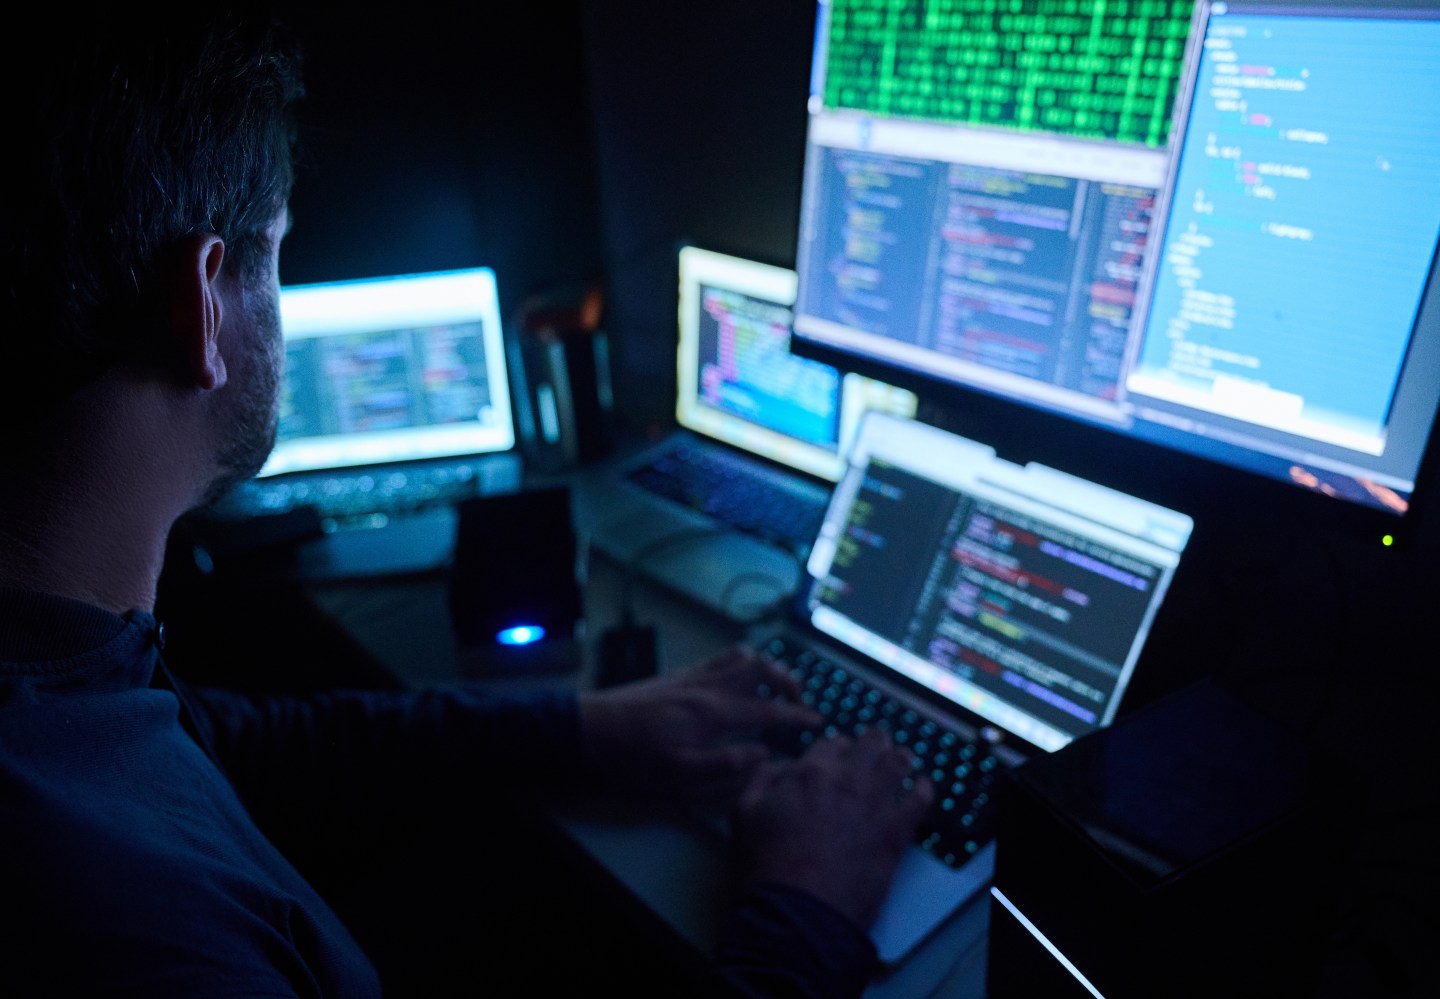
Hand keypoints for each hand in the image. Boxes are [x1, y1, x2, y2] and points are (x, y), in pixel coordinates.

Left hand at [577, 644, 819, 804]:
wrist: (592, 728)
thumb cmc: (635, 757)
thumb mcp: (681, 776)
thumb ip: (727, 765)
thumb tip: (763, 752)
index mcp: (714, 712)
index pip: (768, 708)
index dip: (797, 715)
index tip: (818, 721)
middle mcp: (708, 685)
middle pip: (761, 667)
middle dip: (788, 680)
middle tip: (799, 701)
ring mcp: (693, 675)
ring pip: (741, 654)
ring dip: (766, 666)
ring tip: (776, 686)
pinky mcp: (679, 674)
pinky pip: (721, 657)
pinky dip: (743, 662)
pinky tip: (739, 680)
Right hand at [730, 729, 933, 930]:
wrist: (800, 910)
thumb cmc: (766, 863)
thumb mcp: (744, 812)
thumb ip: (762, 778)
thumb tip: (781, 764)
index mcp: (810, 770)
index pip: (831, 742)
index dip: (835, 747)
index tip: (837, 755)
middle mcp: (848, 778)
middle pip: (871, 743)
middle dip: (873, 742)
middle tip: (875, 747)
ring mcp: (877, 802)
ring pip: (899, 762)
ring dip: (900, 758)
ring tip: (903, 760)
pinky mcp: (897, 831)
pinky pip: (921, 799)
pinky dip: (924, 789)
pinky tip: (922, 787)